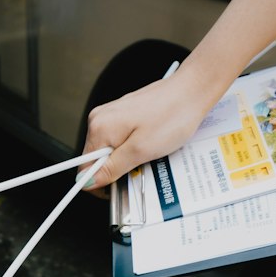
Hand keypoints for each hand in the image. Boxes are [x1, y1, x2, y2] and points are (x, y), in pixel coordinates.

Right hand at [81, 64, 221, 189]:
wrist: (192, 90)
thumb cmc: (172, 115)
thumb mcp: (141, 151)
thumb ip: (111, 168)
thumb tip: (88, 181)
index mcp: (100, 128)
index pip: (84, 168)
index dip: (100, 183)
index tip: (119, 185)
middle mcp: (100, 119)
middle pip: (96, 159)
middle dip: (116, 169)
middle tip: (141, 165)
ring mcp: (111, 115)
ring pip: (110, 151)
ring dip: (126, 158)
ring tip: (148, 151)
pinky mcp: (122, 115)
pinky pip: (120, 140)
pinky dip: (132, 147)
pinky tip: (149, 142)